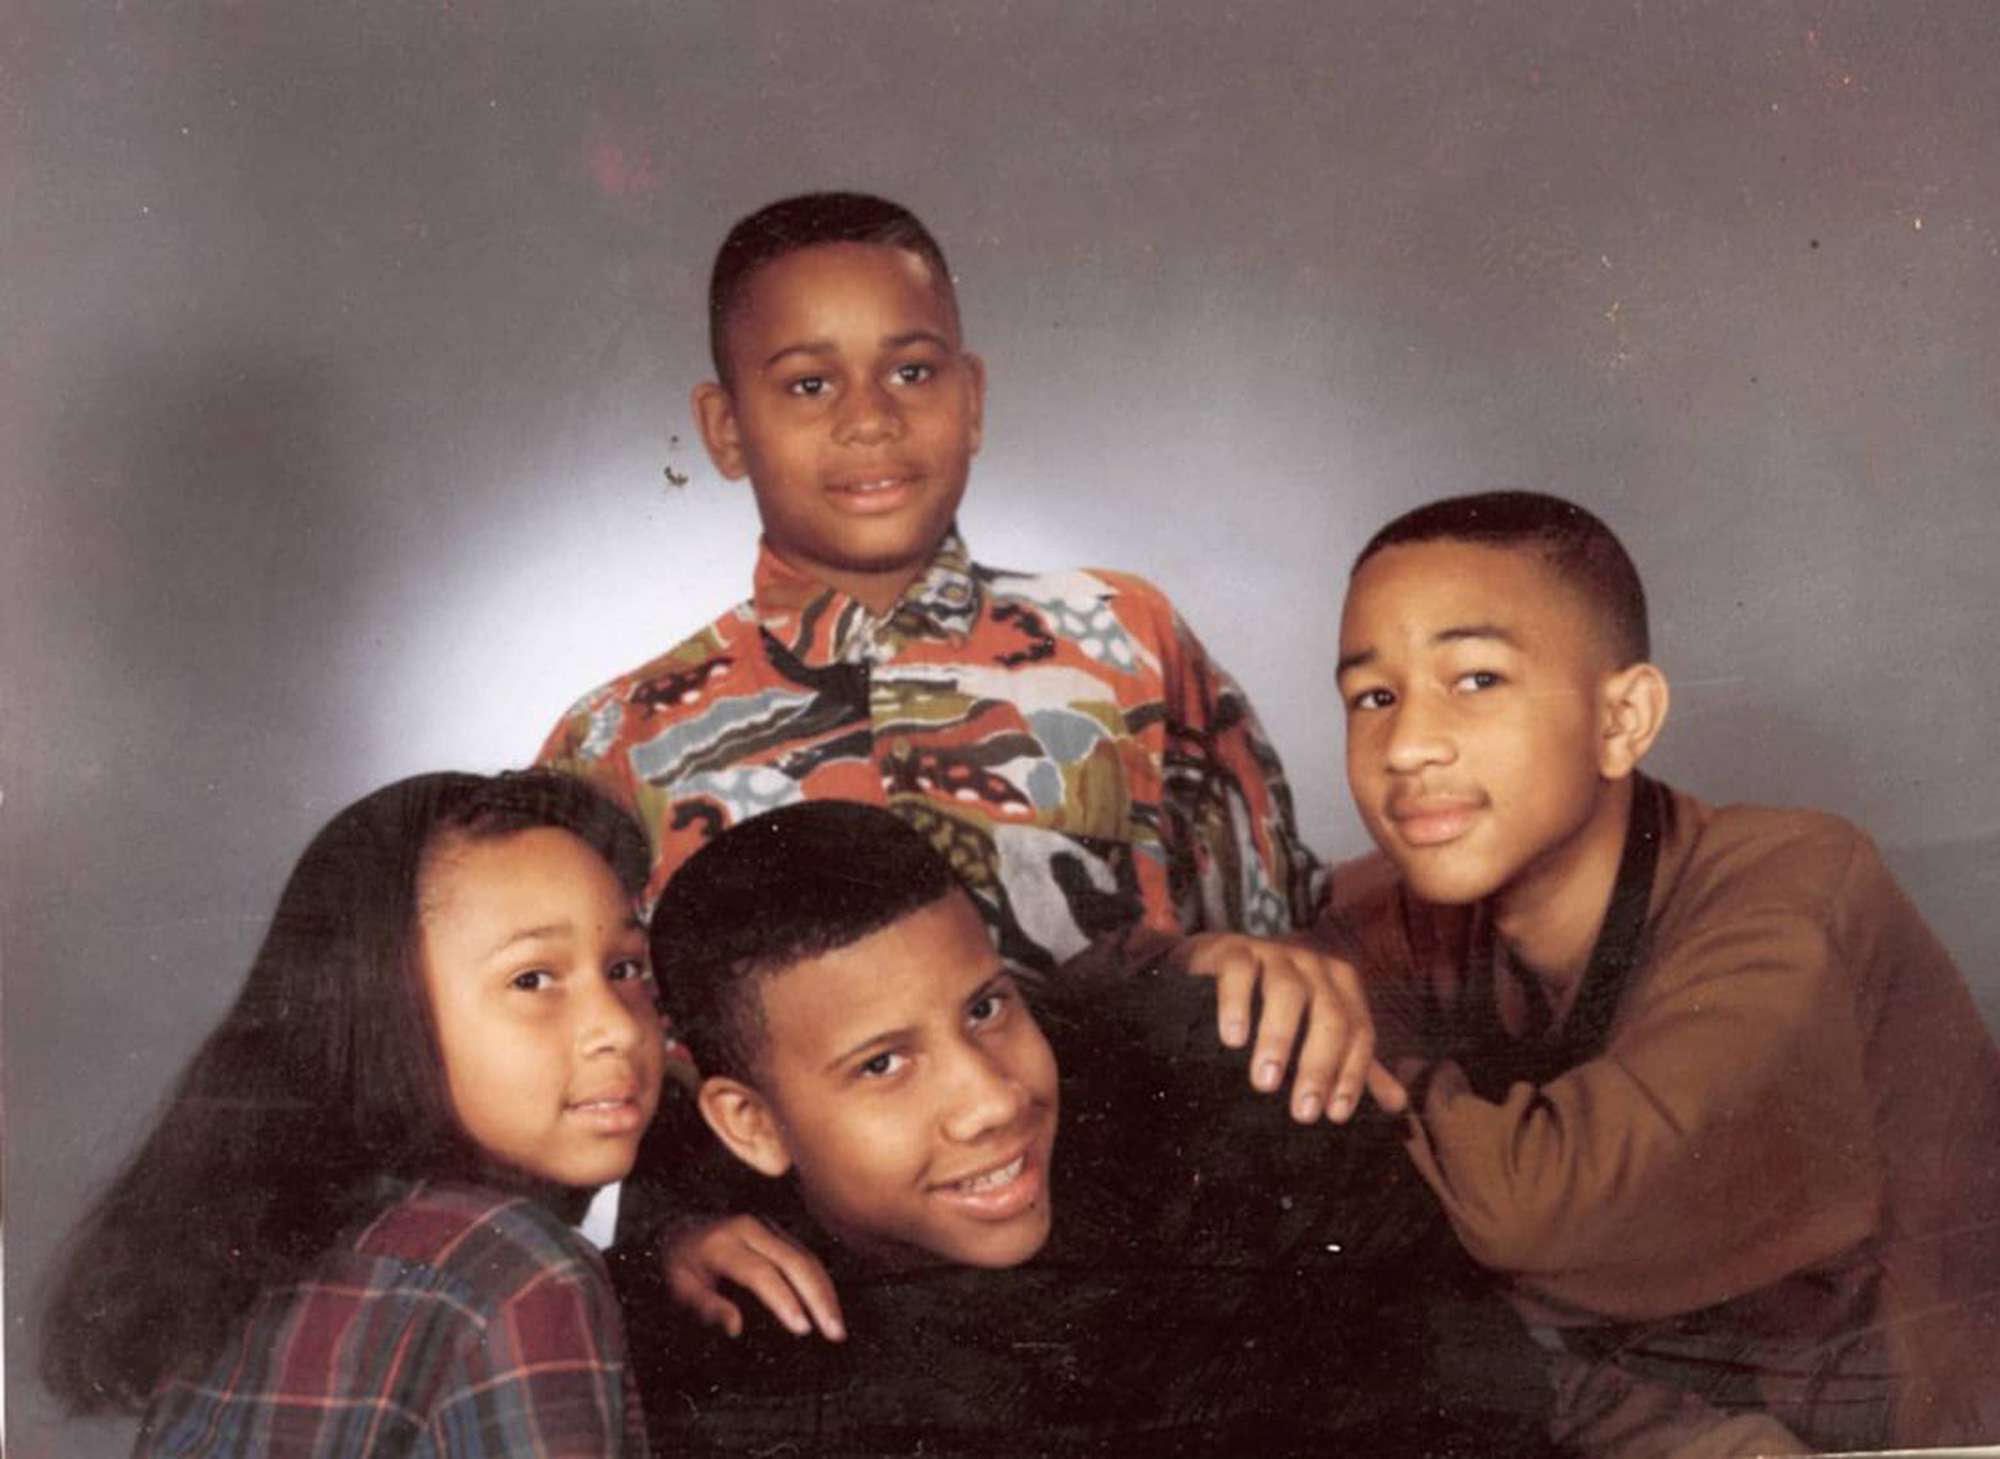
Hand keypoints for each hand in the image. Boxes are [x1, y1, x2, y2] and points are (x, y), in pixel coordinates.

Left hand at [662, 1214, 845, 1341]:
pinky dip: (822, 1282)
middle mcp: (750, 1228)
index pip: (762, 1273)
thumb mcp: (679, 1290)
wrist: (678, 1227)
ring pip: (806, 1257)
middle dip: (818, 1298)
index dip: (784, 1301)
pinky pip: (806, 1254)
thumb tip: (736, 1328)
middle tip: (835, 1334)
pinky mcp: (778, 1229)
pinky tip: (830, 1306)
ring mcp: (767, 1225)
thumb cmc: (678, 1267)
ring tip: (838, 1327)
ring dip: (826, 1292)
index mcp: (723, 1243)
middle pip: (794, 1262)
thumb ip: (706, 1308)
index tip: (803, 1329)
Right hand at [1179, 933, 1407, 1122]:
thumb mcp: (1315, 1035)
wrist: (1212, 967)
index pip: (1359, 1032)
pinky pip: (1239, 971)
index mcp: (1341, 986)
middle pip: (1330, 1015)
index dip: (1352, 1074)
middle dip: (1319, 1066)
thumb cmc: (1270, 1009)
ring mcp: (1273, 954)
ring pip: (1287, 991)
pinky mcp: (1232, 949)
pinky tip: (1232, 1039)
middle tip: (1302, 1112)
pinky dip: (1237, 1005)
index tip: (1335, 1116)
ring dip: (1278, 1039)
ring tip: (1265, 1083)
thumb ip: (1352, 1064)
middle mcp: (1314, 965)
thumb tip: (1398, 1104)